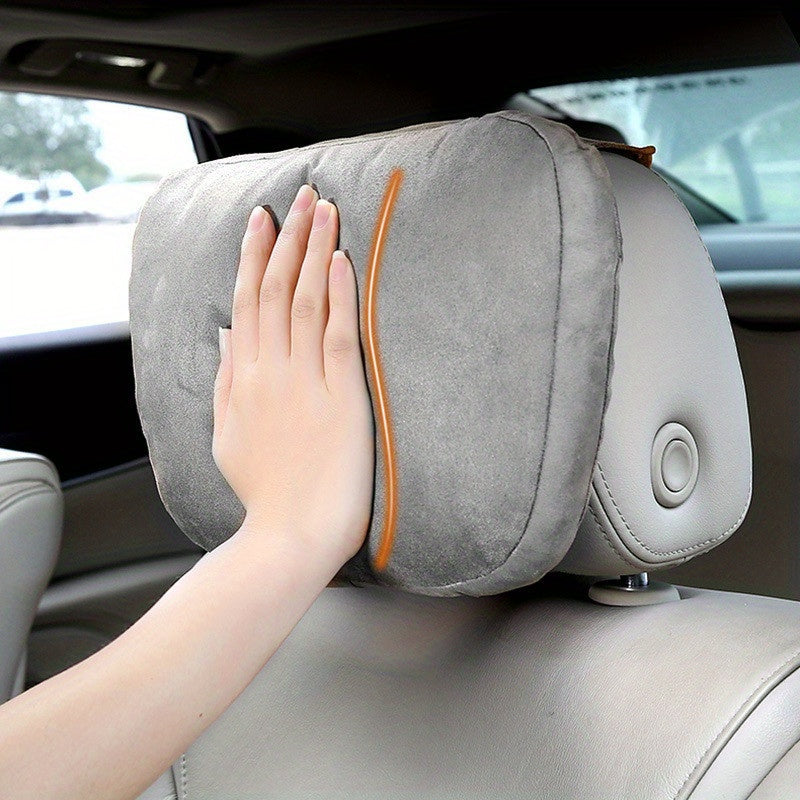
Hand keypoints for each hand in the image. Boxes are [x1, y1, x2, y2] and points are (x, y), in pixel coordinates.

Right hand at [212, 185, 373, 564]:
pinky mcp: (341, 399)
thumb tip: (226, 335)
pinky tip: (341, 261)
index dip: (254, 255)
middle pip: (274, 290)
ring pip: (304, 302)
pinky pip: (337, 336)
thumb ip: (226, 381)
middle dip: (288, 238)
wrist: (290, 535)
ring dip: (315, 251)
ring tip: (324, 209)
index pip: (246, 302)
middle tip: (301, 195)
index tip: (263, 220)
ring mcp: (304, 383)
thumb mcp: (227, 434)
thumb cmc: (265, 490)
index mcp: (243, 379)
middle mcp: (270, 372)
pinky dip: (338, 296)